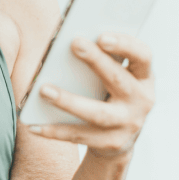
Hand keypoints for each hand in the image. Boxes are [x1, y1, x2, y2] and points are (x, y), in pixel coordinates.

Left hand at [26, 33, 155, 159]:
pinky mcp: (111, 143)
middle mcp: (142, 100)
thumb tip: (69, 43)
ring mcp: (128, 124)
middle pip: (118, 80)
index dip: (126, 45)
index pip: (143, 56)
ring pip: (98, 113)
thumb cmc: (112, 94)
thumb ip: (103, 60)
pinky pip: (80, 135)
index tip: (102, 36)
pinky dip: (55, 130)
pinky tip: (34, 124)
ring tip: (44, 90)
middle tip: (74, 44)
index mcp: (144, 77)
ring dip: (69, 101)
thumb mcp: (118, 76)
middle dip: (97, 61)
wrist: (120, 139)